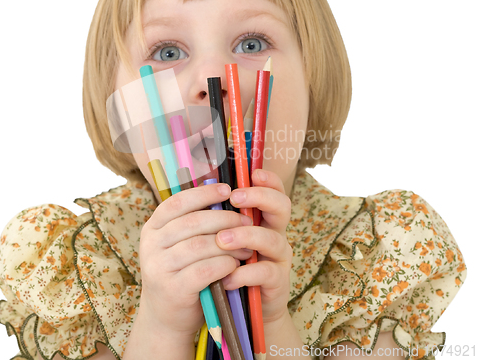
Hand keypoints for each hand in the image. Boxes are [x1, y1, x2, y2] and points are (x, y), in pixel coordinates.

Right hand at [138, 183, 253, 339]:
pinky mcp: (172, 289)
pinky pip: (204, 269)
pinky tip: (236, 264)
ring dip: (229, 243)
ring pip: (200, 245)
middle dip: (225, 219)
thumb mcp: (180, 243)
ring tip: (246, 246)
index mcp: (153, 227)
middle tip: (247, 220)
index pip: (178, 202)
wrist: (167, 317)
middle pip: (193, 222)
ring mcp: (158, 267)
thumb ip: (194, 221)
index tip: (227, 190)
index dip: (204, 193)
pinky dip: (224, 264)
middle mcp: (151, 245)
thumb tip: (224, 190)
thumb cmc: (182, 271)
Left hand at [216, 169, 292, 324]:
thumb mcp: (226, 239)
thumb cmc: (230, 266)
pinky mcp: (277, 282)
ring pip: (272, 239)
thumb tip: (201, 187)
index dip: (268, 180)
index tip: (252, 174)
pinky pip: (265, 272)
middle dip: (260, 198)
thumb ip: (220, 217)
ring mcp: (278, 258)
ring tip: (221, 240)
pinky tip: (226, 277)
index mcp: (262, 219)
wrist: (242, 308)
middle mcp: (275, 233)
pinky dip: (244, 274)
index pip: (274, 191)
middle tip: (235, 198)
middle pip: (282, 207)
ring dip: (246, 236)